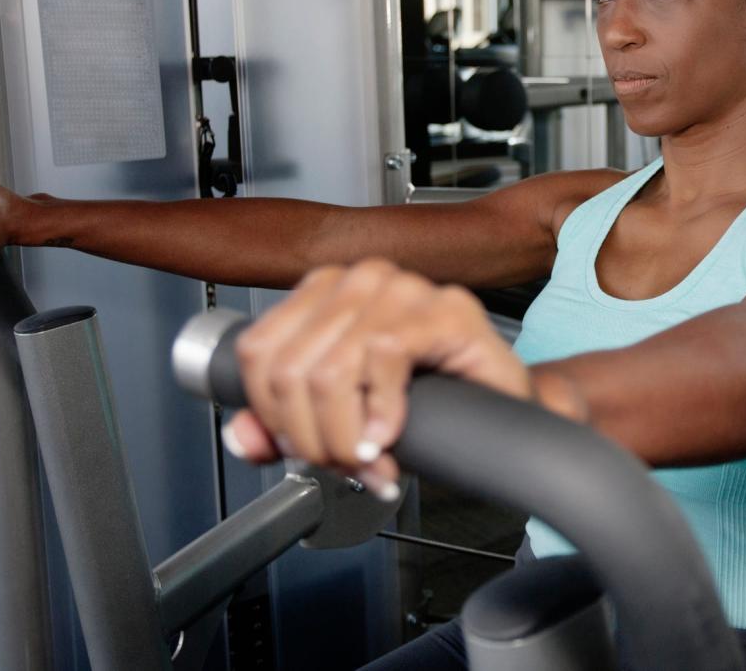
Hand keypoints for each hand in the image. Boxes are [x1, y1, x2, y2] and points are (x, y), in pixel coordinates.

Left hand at [223, 258, 531, 499]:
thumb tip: (242, 437)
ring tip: (369, 462)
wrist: (504, 406)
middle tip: (343, 467)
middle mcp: (360, 279)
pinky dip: (381, 414)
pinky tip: (390, 435)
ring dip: (345, 437)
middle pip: (291, 371)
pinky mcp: (443, 309)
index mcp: (324, 290)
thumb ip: (285, 424)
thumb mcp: (343, 415)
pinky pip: (383, 360)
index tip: (304, 452)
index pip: (258, 353)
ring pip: (330, 372)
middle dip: (313, 438)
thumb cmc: (430, 401)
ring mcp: (403, 288)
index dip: (272, 417)